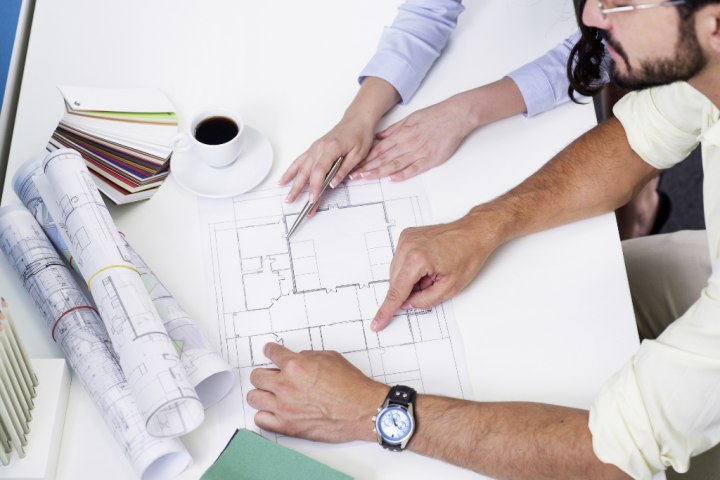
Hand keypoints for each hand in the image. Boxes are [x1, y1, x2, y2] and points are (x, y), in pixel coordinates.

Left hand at [248, 343, 387, 442]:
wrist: (362, 409)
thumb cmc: (351, 385)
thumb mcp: (330, 357)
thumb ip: (308, 357)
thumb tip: (298, 359)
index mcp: (295, 366)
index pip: (271, 353)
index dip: (270, 351)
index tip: (269, 352)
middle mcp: (285, 386)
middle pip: (256, 376)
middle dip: (264, 373)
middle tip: (271, 375)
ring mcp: (284, 408)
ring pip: (254, 398)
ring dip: (262, 394)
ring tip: (271, 394)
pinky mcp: (288, 426)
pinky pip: (261, 420)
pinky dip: (265, 415)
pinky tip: (273, 411)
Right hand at [279, 116, 374, 206]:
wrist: (357, 120)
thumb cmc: (359, 134)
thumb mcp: (358, 154)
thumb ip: (344, 169)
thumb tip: (333, 183)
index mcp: (331, 148)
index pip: (319, 171)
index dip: (315, 187)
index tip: (312, 199)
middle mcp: (319, 148)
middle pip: (306, 172)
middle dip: (298, 189)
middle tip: (293, 202)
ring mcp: (315, 148)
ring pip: (300, 168)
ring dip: (292, 183)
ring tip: (288, 196)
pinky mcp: (314, 149)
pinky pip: (299, 161)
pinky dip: (291, 171)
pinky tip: (284, 179)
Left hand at [351, 96, 474, 181]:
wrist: (455, 115)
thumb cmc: (434, 116)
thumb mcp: (410, 118)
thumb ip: (394, 129)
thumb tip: (379, 136)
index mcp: (402, 133)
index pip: (379, 148)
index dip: (365, 157)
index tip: (355, 164)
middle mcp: (407, 143)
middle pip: (383, 157)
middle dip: (367, 167)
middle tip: (354, 175)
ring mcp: (418, 151)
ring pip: (395, 163)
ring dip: (379, 172)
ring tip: (366, 178)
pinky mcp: (430, 158)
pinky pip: (414, 168)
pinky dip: (403, 174)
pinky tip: (392, 179)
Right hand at [372, 214, 496, 330]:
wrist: (474, 232)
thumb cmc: (468, 255)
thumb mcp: (450, 287)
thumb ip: (425, 300)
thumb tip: (409, 304)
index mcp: (417, 259)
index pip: (397, 292)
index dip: (386, 310)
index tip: (377, 323)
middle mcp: (407, 246)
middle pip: (396, 282)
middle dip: (409, 290)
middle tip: (431, 284)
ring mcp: (405, 239)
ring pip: (397, 271)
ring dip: (411, 278)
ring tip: (432, 271)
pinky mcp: (406, 236)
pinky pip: (400, 260)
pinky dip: (411, 267)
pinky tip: (427, 264)